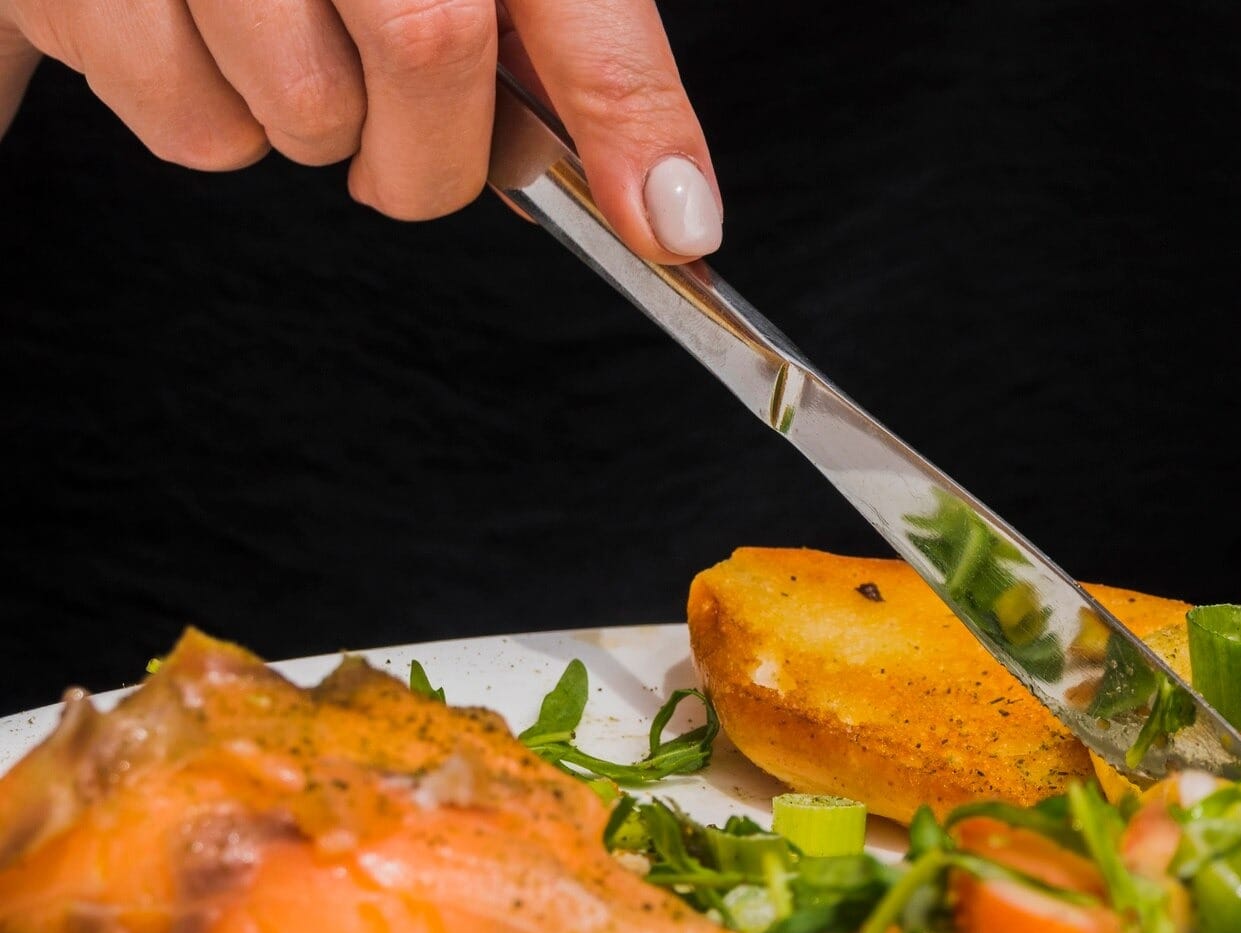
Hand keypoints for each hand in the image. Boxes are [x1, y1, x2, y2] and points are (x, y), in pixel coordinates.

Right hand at [0, 0, 720, 260]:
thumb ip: (571, 51)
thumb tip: (662, 212)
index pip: (574, 5)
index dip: (631, 116)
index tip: (674, 228)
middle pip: (428, 49)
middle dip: (437, 139)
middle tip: (412, 126)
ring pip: (307, 117)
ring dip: (320, 126)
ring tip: (288, 38)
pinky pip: (193, 131)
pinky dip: (215, 122)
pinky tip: (206, 35)